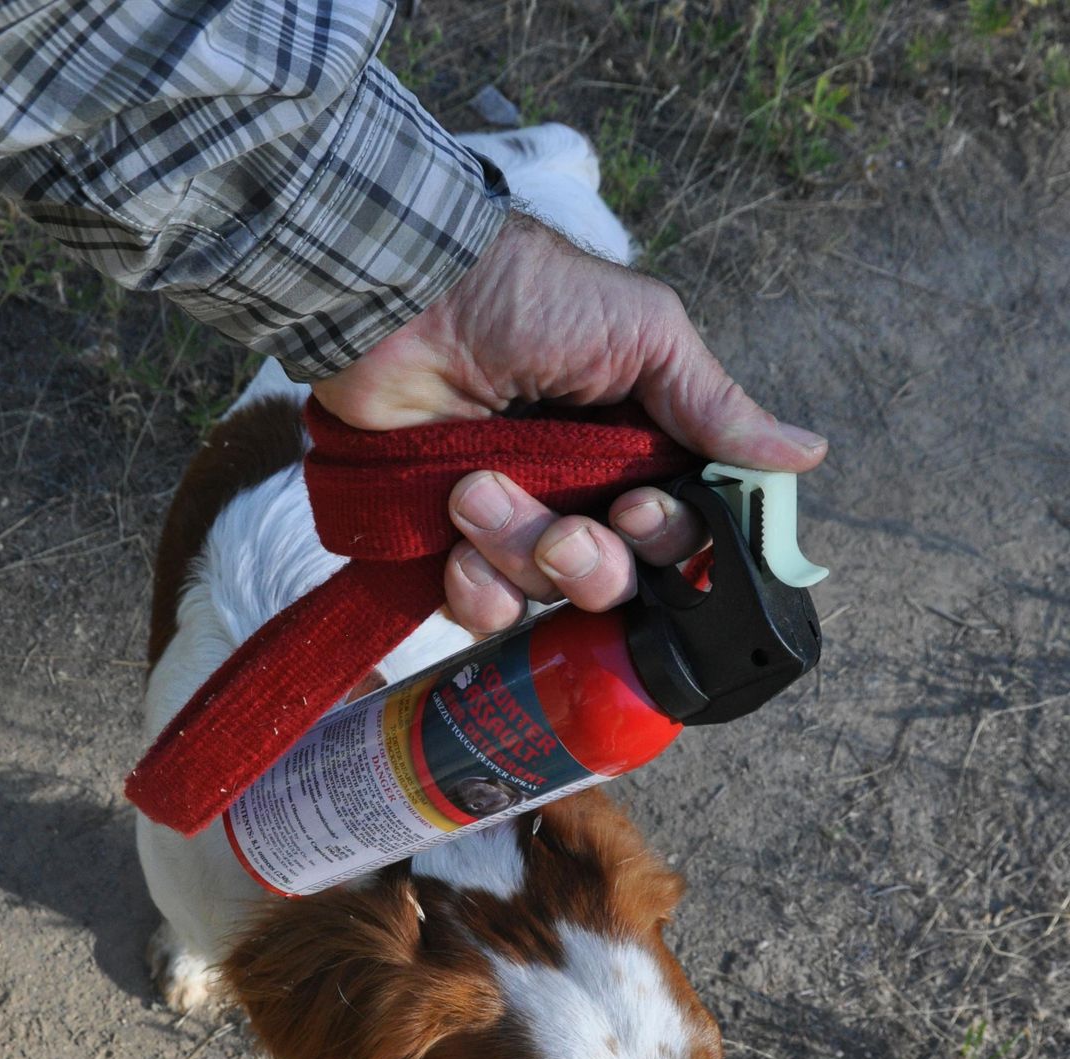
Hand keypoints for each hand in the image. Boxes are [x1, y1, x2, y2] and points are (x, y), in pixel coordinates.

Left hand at [312, 214, 826, 633]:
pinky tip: (456, 545)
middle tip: (569, 528)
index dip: (666, 539)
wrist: (402, 298)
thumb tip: (806, 454)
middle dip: (597, 563)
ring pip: (551, 596)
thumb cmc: (524, 295)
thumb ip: (716, 405)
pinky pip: (484, 611)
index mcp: (639, 450)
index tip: (637, 506)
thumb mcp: (644, 333)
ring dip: (521, 551)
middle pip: (623, 582)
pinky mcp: (451, 546)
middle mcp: (585, 495)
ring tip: (477, 492)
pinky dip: (475, 590)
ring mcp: (517, 525)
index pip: (682, 535)